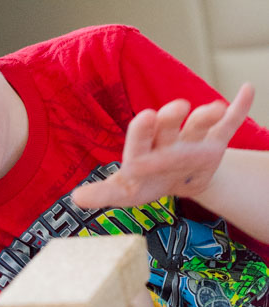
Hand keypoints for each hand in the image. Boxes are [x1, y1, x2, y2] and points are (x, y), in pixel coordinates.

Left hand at [71, 83, 254, 208]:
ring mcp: (192, 141)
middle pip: (169, 127)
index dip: (142, 132)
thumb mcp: (125, 192)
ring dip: (206, 116)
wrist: (175, 183)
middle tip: (174, 109)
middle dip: (171, 119)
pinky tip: (247, 91)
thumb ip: (104, 193)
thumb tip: (75, 198)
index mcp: (144, 151)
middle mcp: (167, 141)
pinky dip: (238, 109)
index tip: (146, 116)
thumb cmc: (146, 183)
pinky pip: (228, 125)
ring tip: (214, 109)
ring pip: (199, 125)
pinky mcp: (215, 144)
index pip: (140, 140)